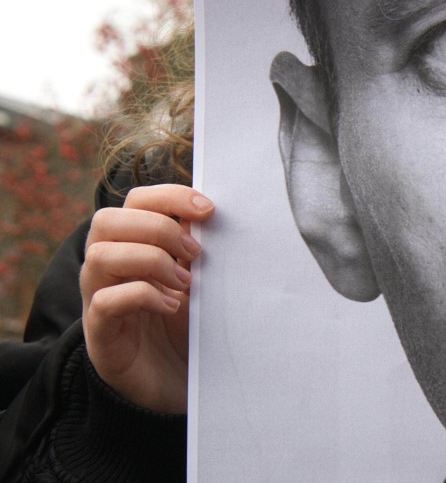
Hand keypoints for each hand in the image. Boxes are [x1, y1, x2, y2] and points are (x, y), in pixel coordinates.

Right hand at [81, 184, 213, 412]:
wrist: (175, 384)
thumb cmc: (186, 325)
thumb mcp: (198, 280)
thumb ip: (196, 248)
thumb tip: (213, 213)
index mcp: (132, 246)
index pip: (135, 201)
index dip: (169, 196)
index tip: (208, 210)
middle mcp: (108, 269)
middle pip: (107, 220)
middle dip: (158, 228)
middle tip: (195, 254)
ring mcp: (98, 300)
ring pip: (100, 256)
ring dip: (150, 261)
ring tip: (184, 283)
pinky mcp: (100, 334)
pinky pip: (104, 302)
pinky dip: (143, 296)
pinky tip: (171, 307)